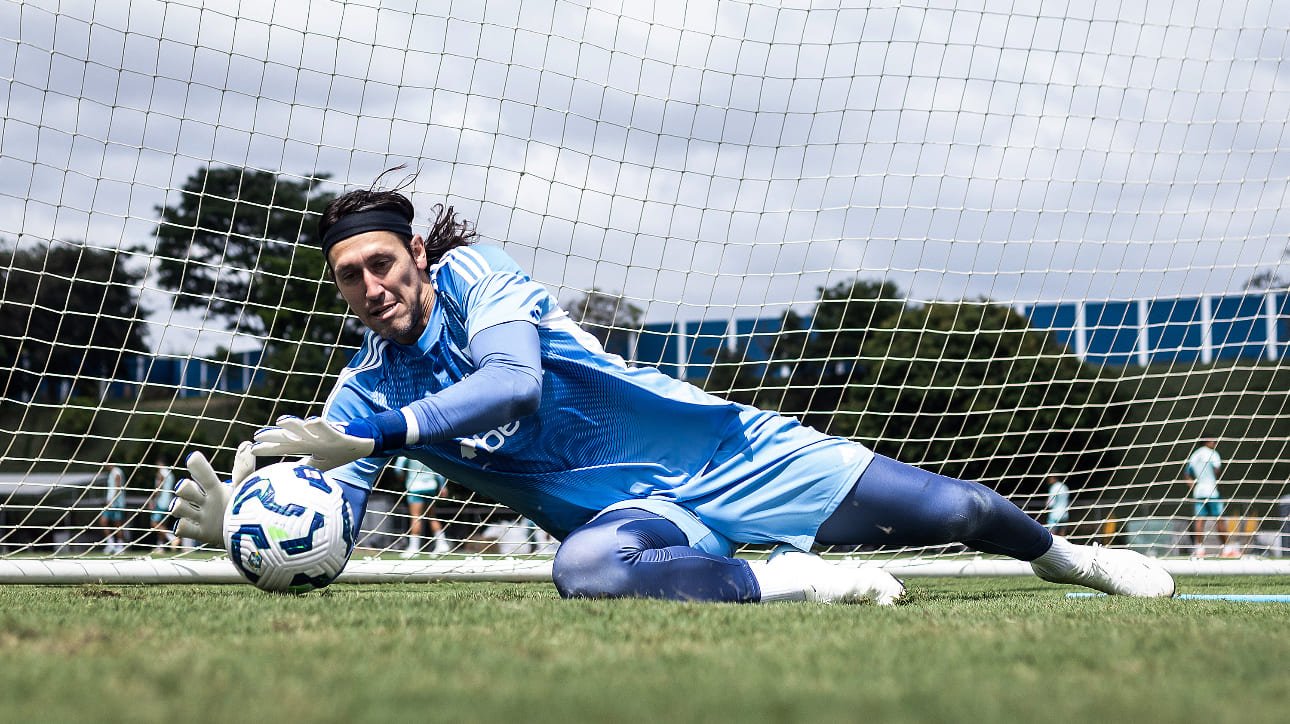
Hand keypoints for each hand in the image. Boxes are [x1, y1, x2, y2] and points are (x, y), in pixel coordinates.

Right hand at [172, 441, 254, 546]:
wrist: (247, 534)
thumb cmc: (243, 506)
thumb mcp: (244, 488)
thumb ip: (244, 470)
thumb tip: (246, 444)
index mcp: (215, 487)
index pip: (203, 473)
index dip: (197, 465)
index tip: (193, 457)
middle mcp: (203, 501)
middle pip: (183, 488)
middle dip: (184, 487)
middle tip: (190, 489)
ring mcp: (199, 517)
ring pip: (177, 507)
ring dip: (180, 507)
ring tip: (192, 510)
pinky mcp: (199, 533)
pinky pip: (180, 528)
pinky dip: (182, 526)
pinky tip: (190, 526)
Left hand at [251, 415, 376, 469]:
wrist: (362, 444)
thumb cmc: (338, 453)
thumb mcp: (317, 465)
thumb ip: (302, 470)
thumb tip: (288, 487)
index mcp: (305, 446)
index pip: (283, 447)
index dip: (268, 448)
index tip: (251, 449)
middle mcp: (310, 439)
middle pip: (289, 437)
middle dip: (273, 436)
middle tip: (257, 435)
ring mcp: (322, 435)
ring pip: (305, 429)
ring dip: (293, 425)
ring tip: (281, 421)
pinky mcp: (337, 433)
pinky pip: (327, 428)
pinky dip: (320, 425)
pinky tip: (312, 421)